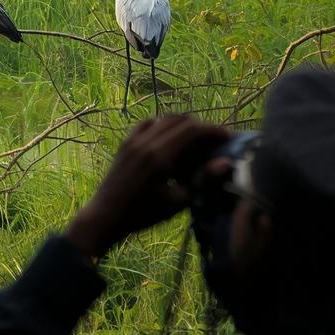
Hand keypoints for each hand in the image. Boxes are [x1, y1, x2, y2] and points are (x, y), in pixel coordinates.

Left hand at [64, 115, 230, 260]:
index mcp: (160, 156)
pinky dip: (163, 125)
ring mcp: (134, 139)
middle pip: (181, 121)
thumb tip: (225, 163)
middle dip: (201, 127)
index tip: (228, 137)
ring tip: (197, 140)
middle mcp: (146, 141)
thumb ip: (202, 181)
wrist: (106, 216)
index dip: (213, 130)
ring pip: (164, 119)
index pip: (192, 130)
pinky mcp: (126, 142)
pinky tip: (170, 139)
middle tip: (216, 140)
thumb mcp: (177, 202)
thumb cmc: (143, 215)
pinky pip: (148, 123)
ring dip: (183, 124)